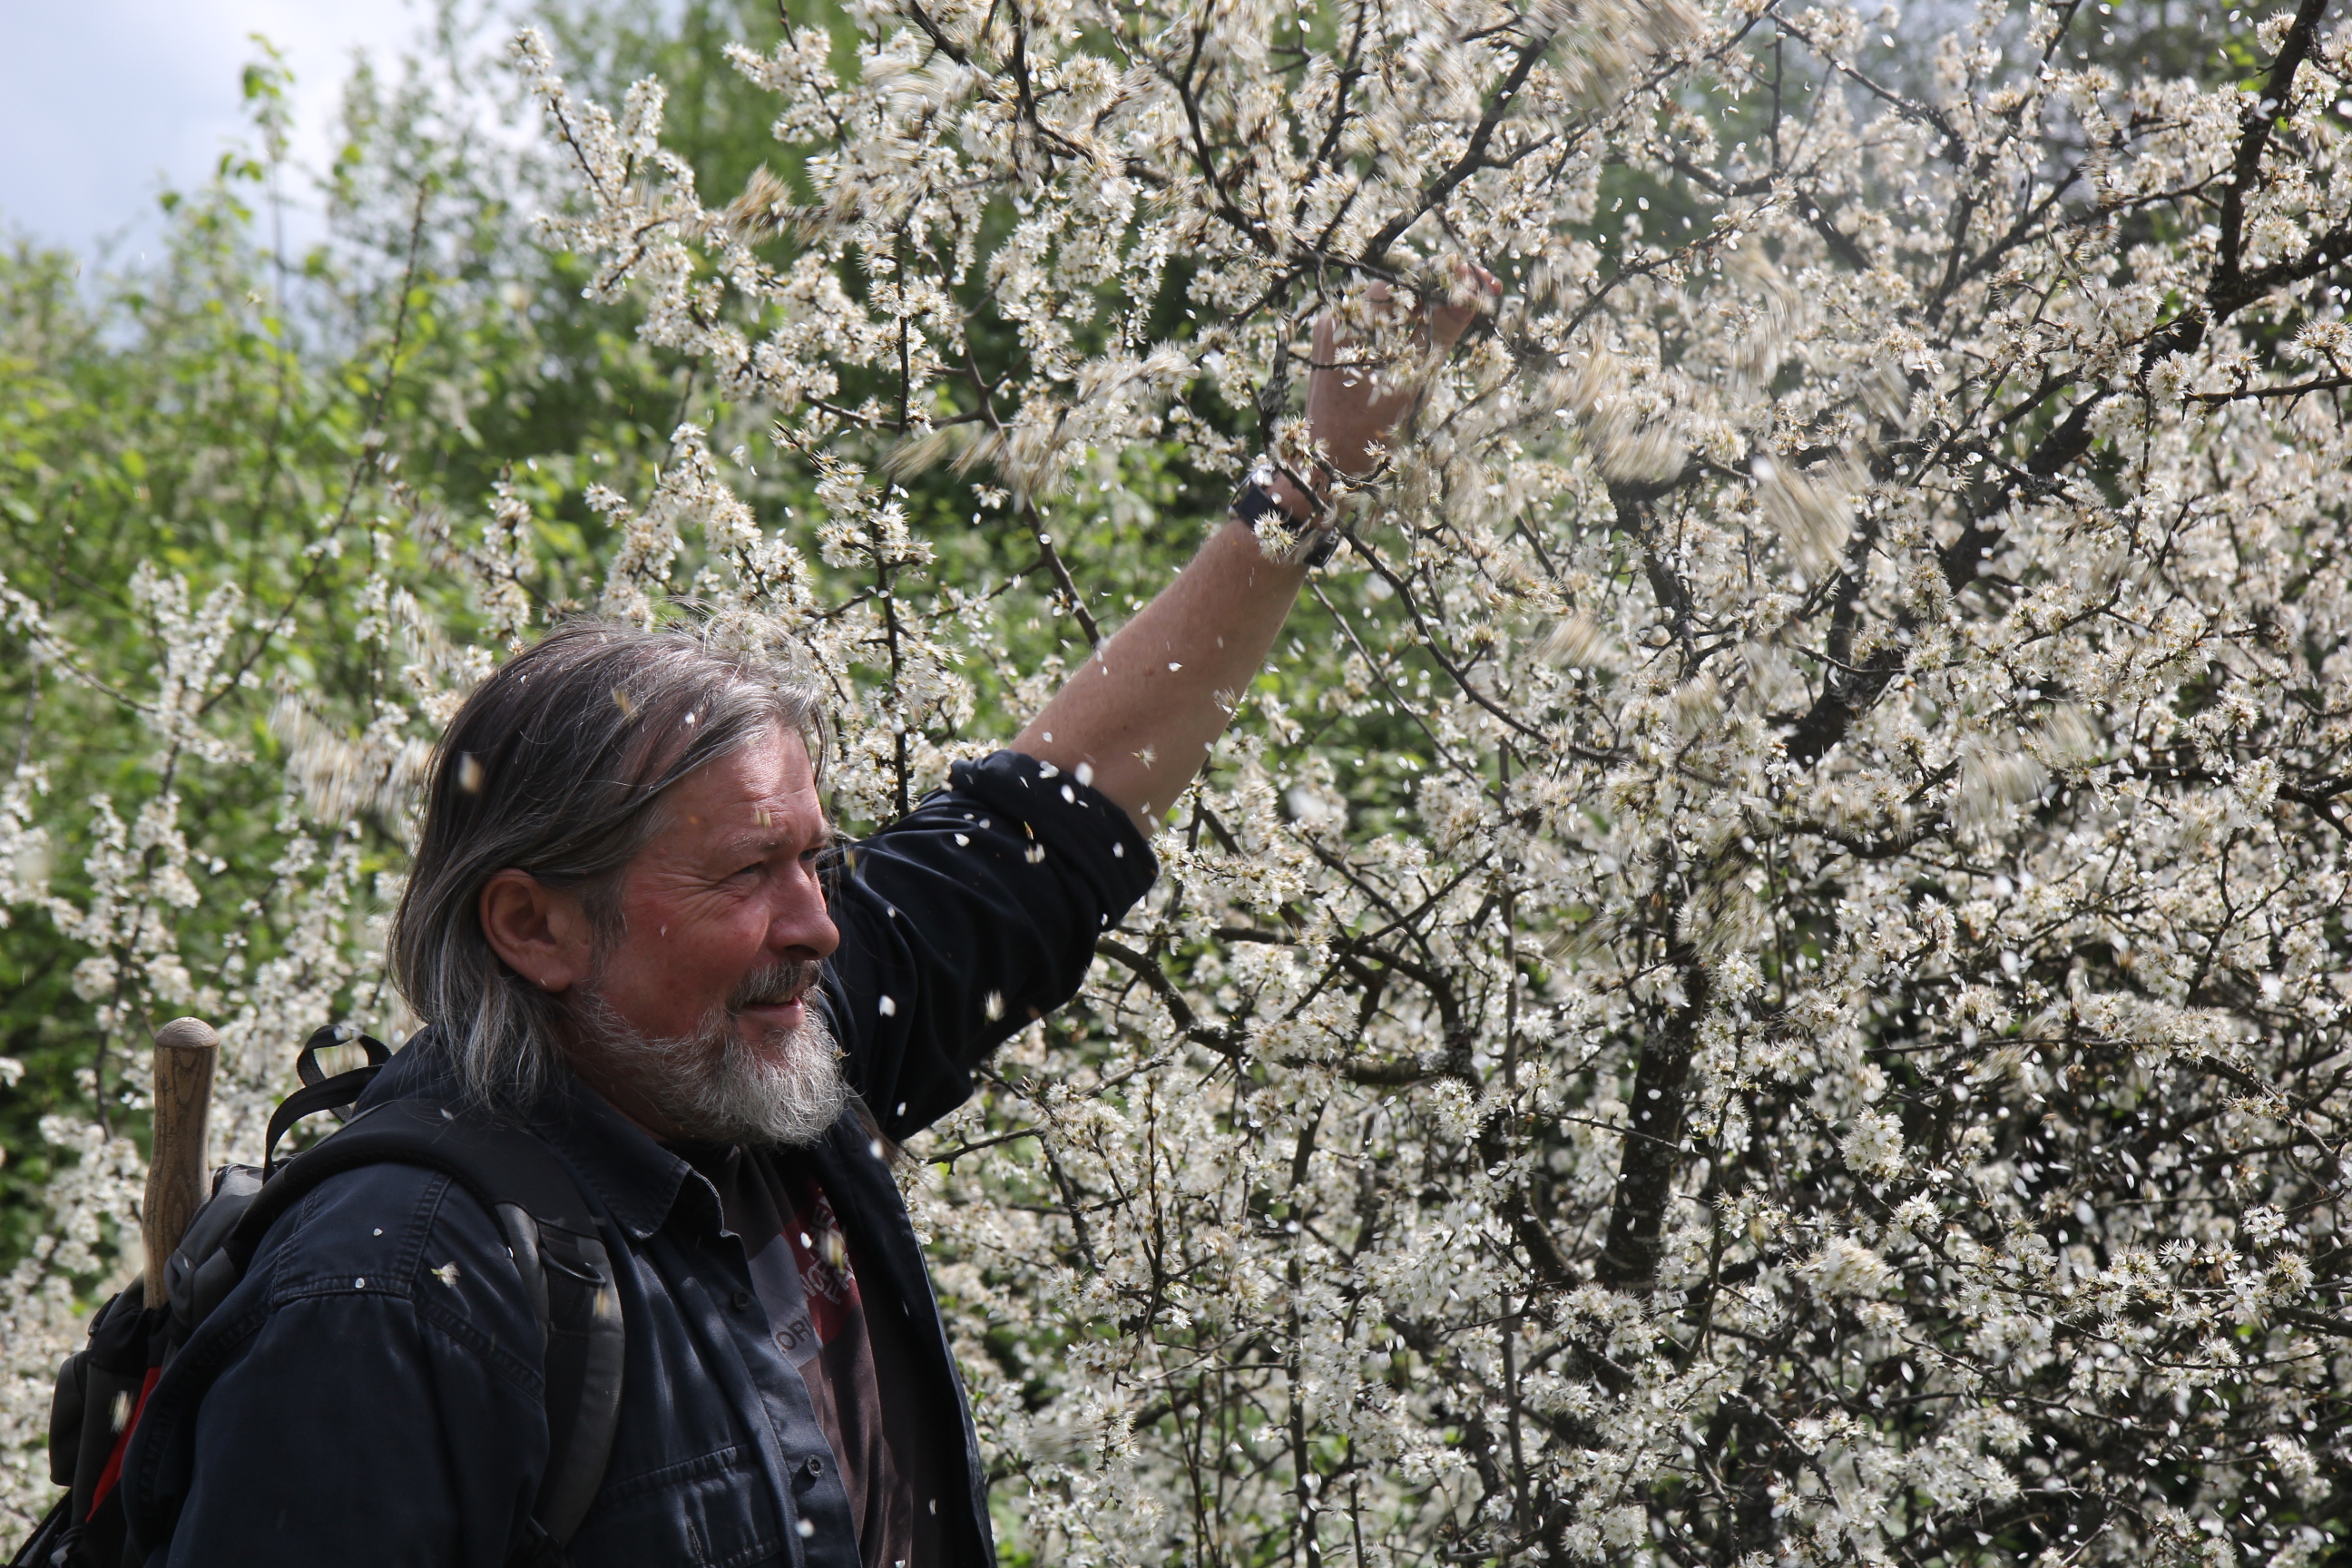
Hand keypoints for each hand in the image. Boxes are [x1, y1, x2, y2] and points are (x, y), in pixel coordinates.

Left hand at [1271, 262, 1499, 519]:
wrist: (1326, 463)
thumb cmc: (1367, 430)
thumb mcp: (1413, 378)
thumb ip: (1442, 330)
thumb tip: (1475, 292)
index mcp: (1353, 321)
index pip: (1409, 281)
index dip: (1449, 277)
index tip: (1484, 281)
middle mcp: (1339, 316)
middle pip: (1401, 288)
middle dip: (1444, 289)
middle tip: (1485, 293)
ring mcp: (1336, 330)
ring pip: (1393, 304)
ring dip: (1430, 305)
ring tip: (1468, 309)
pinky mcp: (1338, 345)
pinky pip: (1380, 323)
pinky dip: (1408, 323)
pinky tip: (1436, 327)